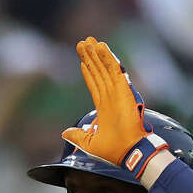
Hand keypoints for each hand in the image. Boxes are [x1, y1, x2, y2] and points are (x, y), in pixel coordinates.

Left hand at [60, 37, 170, 180]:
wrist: (128, 152)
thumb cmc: (113, 150)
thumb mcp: (89, 143)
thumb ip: (77, 135)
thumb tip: (64, 132)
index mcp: (104, 108)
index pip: (94, 84)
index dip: (88, 71)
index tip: (82, 60)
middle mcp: (110, 97)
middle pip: (98, 72)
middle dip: (90, 57)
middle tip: (83, 42)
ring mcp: (117, 92)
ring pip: (104, 68)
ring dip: (96, 53)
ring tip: (89, 40)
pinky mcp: (123, 90)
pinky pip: (114, 70)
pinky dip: (108, 58)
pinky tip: (101, 46)